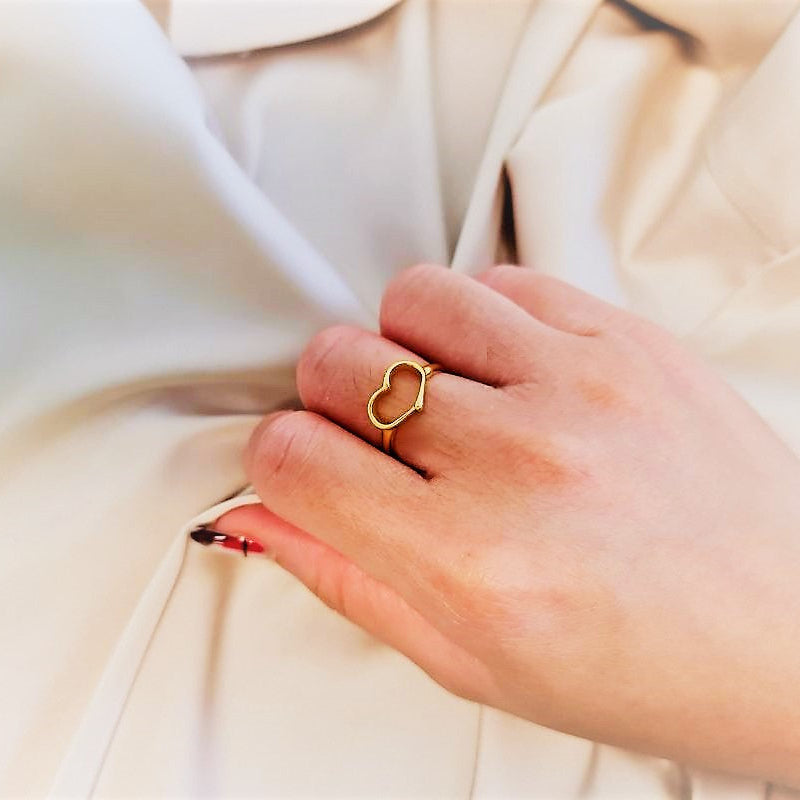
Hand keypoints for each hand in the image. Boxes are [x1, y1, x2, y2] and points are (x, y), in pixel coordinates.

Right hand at [216, 264, 799, 784]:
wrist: (791, 631)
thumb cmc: (650, 666)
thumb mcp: (472, 661)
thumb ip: (348, 581)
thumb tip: (261, 519)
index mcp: (470, 562)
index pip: (296, 458)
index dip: (280, 460)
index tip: (305, 467)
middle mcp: (520, 461)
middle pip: (339, 362)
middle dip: (330, 400)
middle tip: (375, 438)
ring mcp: (579, 383)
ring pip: (413, 298)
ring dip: (402, 345)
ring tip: (442, 395)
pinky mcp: (626, 337)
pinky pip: (504, 279)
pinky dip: (481, 320)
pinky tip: (506, 373)